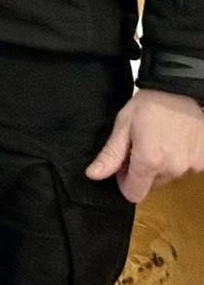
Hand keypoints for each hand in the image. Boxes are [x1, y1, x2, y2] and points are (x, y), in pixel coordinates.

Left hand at [86, 88, 203, 202]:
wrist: (181, 90)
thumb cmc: (150, 105)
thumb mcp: (123, 125)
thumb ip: (110, 155)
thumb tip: (93, 175)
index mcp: (150, 161)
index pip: (134, 194)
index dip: (125, 182)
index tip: (124, 165)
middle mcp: (173, 168)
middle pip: (151, 186)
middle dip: (143, 172)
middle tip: (141, 147)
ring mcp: (193, 166)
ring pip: (169, 178)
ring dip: (162, 166)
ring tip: (160, 141)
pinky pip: (187, 170)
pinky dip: (180, 160)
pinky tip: (176, 142)